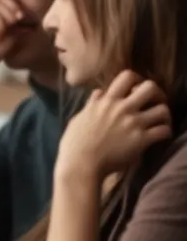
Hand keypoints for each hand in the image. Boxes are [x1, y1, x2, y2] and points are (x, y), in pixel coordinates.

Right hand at [57, 71, 172, 181]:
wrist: (81, 163)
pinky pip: (164, 130)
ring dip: (163, 115)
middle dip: (156, 94)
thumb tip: (98, 93)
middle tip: (153, 103)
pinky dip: (165, 132)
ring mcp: (134, 124)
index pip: (127, 76)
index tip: (135, 90)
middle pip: (151, 88)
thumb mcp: (79, 118)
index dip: (136, 80)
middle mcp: (122, 108)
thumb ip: (92, 104)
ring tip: (158, 121)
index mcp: (107, 101)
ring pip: (163, 109)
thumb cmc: (75, 142)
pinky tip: (159, 136)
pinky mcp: (142, 140)